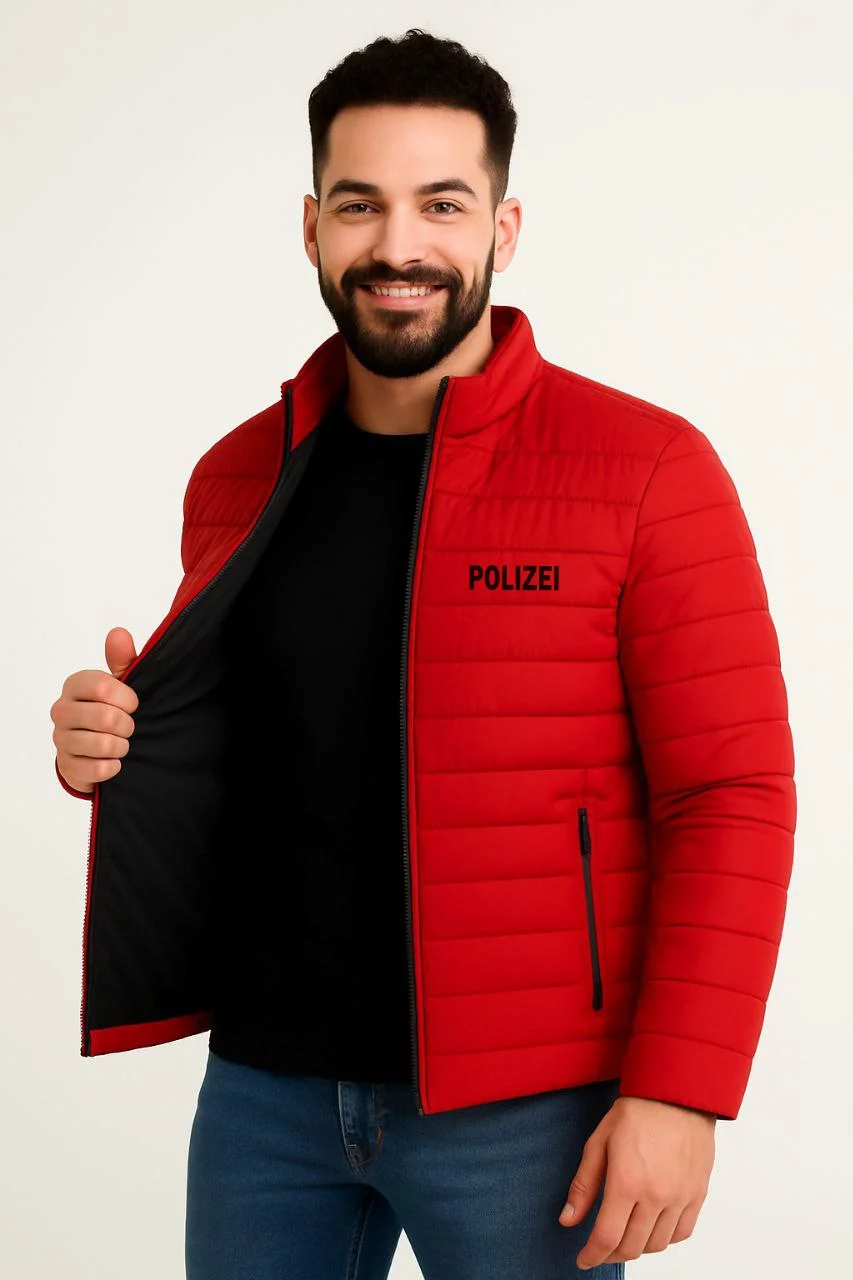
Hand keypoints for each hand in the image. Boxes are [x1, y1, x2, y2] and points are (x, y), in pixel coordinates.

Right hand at [51, 627, 139, 792]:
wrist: (99, 748)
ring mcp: (61, 739)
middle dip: (127, 725)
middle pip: (106, 718)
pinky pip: (99, 769)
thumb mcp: (122, 684)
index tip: (133, 704)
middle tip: (129, 727)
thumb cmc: (112, 709)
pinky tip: (113, 761)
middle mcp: (62, 710)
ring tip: (122, 743)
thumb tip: (118, 633)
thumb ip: (123, 660)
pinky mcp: (67, 766)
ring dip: (122, 746)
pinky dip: (113, 766)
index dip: (127, 699)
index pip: (103, 687)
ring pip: (104, 744)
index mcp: (75, 685)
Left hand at [558, 1095, 715, 1268]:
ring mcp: (680, 1197)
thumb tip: (568, 1219)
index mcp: (626, 1182)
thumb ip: (583, 1185)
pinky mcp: (697, 1194)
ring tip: (624, 1235)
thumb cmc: (636, 1112)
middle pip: (631, 1246)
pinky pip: (681, 1233)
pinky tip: (651, 1227)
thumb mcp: (598, 1142)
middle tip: (600, 1248)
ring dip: (637, 1247)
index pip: (607, 1237)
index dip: (592, 1255)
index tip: (584, 1260)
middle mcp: (655, 1195)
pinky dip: (664, 1238)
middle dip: (610, 1253)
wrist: (677, 1094)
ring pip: (656, 1245)